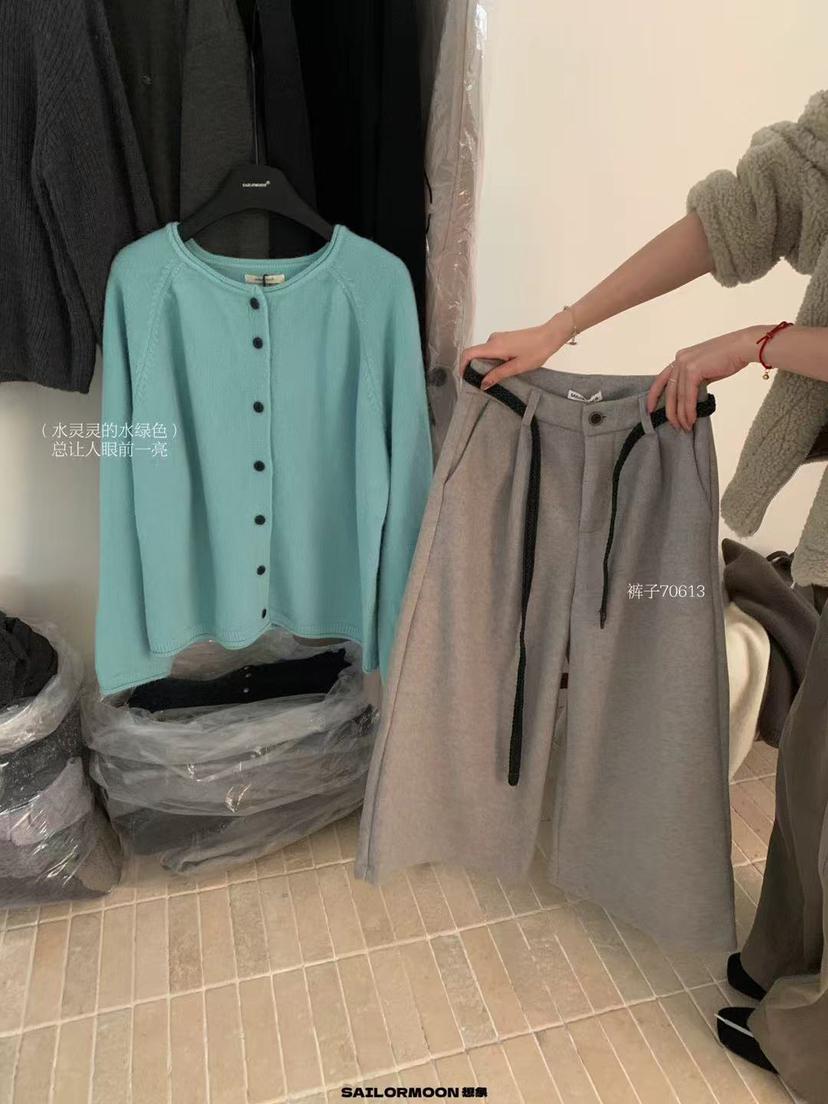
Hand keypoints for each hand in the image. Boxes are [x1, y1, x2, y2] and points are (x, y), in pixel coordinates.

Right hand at [459, 313, 571, 389]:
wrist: (551, 335)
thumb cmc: (536, 351)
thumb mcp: (517, 367)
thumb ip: (498, 375)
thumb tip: (482, 384)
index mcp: (494, 346)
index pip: (468, 353)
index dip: (463, 366)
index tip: (466, 379)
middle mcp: (493, 340)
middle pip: (475, 354)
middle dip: (475, 369)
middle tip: (483, 384)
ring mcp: (499, 338)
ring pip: (484, 353)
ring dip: (486, 365)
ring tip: (496, 378)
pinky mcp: (505, 338)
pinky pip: (492, 350)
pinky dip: (492, 360)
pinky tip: (503, 369)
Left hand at [647, 326, 765, 429]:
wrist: (743, 347)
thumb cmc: (729, 357)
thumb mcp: (705, 368)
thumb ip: (694, 380)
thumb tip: (689, 398)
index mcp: (680, 358)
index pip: (662, 379)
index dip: (654, 396)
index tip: (650, 410)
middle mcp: (679, 360)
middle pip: (669, 391)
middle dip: (671, 412)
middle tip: (675, 426)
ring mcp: (685, 364)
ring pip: (679, 397)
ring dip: (682, 415)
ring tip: (685, 427)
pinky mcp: (693, 370)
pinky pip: (688, 396)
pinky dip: (689, 410)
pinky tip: (691, 420)